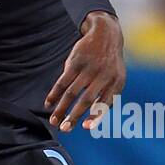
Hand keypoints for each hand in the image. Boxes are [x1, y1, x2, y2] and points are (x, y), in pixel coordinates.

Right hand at [45, 11, 125, 131]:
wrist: (106, 34)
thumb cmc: (110, 64)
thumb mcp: (116, 77)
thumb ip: (107, 96)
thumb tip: (91, 120)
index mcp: (116, 82)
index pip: (106, 103)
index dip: (96, 116)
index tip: (85, 127)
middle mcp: (103, 76)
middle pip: (86, 100)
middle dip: (74, 116)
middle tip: (64, 129)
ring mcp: (89, 68)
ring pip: (71, 92)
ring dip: (61, 108)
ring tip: (53, 120)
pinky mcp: (76, 61)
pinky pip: (62, 81)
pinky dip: (54, 93)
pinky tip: (49, 103)